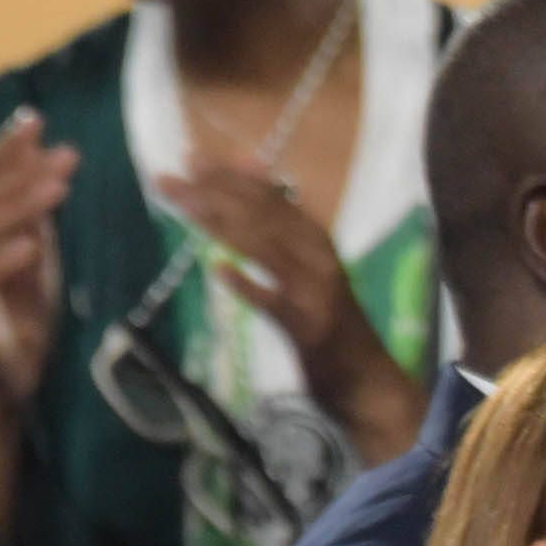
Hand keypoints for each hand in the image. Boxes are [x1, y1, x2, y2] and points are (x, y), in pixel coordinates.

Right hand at [0, 108, 73, 412]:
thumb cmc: (23, 309)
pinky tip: (31, 246)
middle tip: (63, 153)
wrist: (8, 372)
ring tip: (58, 189)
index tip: (35, 119)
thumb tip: (57, 157)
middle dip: (20, 169)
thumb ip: (39, 211)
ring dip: (19, 206)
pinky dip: (2, 260)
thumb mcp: (40, 251)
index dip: (6, 147)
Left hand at [157, 153, 418, 466]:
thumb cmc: (335, 336)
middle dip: (217, 191)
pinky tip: (220, 271)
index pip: (275, 202)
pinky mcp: (310, 330)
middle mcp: (321, 262)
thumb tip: (236, 220)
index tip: (195, 159)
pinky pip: (276, 303)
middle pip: (266, 217)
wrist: (370, 386)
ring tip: (183, 203)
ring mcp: (317, 295)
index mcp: (320, 247)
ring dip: (221, 222)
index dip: (233, 177)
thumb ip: (279, 250)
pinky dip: (250, 286)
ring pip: (267, 248)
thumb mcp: (308, 283)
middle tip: (174, 173)